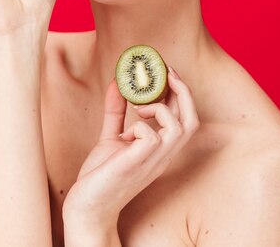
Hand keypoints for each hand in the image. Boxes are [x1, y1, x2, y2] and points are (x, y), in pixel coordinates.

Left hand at [62, 68, 199, 226]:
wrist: (88, 207)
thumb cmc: (102, 176)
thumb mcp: (112, 136)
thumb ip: (116, 111)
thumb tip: (117, 83)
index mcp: (161, 149)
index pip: (184, 117)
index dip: (180, 92)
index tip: (165, 72)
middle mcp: (163, 155)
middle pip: (191, 120)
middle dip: (184, 91)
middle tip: (165, 72)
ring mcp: (153, 161)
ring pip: (180, 127)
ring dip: (161, 108)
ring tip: (139, 107)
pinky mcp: (136, 163)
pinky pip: (151, 137)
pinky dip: (140, 126)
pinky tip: (126, 133)